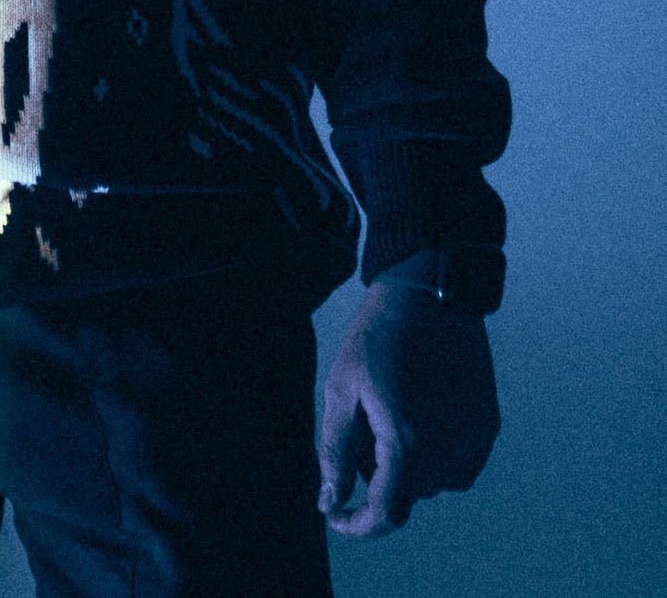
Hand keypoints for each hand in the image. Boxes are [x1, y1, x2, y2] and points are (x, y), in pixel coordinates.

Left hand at [317, 279, 500, 538]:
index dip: (360, 524)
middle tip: (362, 423)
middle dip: (377, 475)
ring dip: (407, 466)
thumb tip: (329, 500)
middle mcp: (447, 448)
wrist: (429, 291)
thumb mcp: (341, 387)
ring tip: (391, 409)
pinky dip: (435, 457)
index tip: (338, 514)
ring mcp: (473, 438)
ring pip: (432, 482)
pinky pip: (458, 466)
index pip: (387, 514)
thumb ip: (334, 451)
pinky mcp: (488, 425)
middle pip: (406, 494)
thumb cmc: (376, 336)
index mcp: (406, 441)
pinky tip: (419, 416)